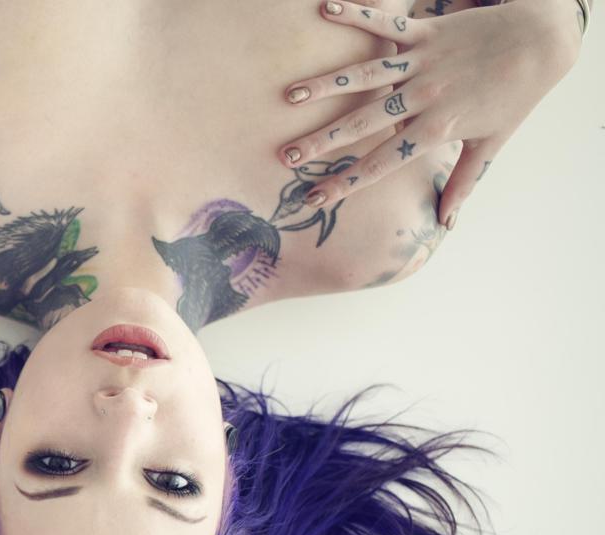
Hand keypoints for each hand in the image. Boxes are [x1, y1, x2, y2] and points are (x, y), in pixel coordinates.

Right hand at [277, 0, 580, 227]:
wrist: (543, 42)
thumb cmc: (516, 96)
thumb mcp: (491, 143)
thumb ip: (463, 182)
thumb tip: (447, 221)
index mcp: (437, 130)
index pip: (381, 163)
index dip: (345, 183)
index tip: (313, 199)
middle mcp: (424, 98)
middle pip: (363, 124)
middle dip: (321, 142)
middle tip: (284, 155)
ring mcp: (423, 63)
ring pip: (366, 76)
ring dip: (326, 85)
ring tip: (290, 96)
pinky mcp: (427, 32)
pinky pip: (386, 25)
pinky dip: (357, 16)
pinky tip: (325, 10)